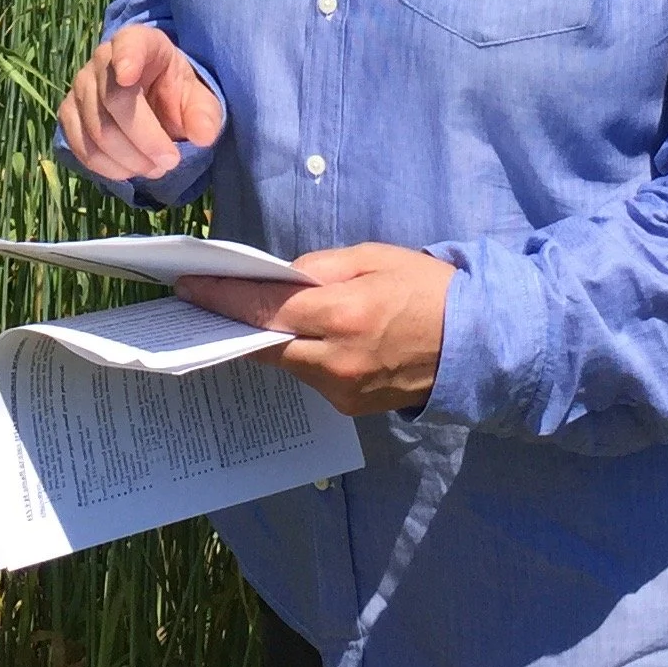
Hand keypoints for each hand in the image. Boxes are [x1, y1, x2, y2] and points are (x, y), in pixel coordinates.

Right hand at [56, 23, 225, 185]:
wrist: (150, 97)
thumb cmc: (174, 91)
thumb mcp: (198, 97)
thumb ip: (204, 113)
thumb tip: (203, 136)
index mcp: (140, 42)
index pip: (128, 45)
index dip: (126, 58)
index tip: (128, 75)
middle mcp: (102, 60)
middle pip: (114, 101)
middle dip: (145, 140)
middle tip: (170, 162)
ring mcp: (81, 87)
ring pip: (97, 131)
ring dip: (129, 160)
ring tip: (155, 168)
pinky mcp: (68, 114)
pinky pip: (81, 147)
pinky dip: (107, 167)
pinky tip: (129, 171)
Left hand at [182, 242, 453, 417]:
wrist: (479, 345)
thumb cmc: (428, 289)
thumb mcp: (374, 258)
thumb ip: (319, 269)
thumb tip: (275, 280)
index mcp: (344, 314)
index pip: (265, 309)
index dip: (221, 299)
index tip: (188, 289)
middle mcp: (336, 360)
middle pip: (264, 344)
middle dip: (232, 324)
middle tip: (200, 305)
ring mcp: (343, 391)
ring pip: (286, 363)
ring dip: (268, 341)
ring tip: (246, 317)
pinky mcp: (350, 408)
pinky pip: (310, 377)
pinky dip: (299, 356)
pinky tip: (293, 339)